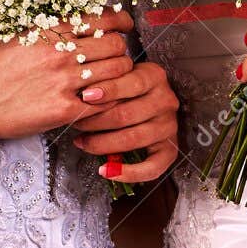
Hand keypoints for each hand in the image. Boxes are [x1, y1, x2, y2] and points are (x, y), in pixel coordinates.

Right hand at [0, 7, 137, 143]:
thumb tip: (64, 17)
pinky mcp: (64, 110)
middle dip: (122, 52)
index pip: (103, 19)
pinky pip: (104, 103)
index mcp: (50, 30)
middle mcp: (61, 52)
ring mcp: (64, 81)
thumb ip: (41, 25)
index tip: (125, 27)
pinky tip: (101, 103)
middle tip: (118, 59)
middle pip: (116, 46)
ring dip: (120, 77)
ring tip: (112, 82)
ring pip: (116, 73)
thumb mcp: (11, 33)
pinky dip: (109, 102)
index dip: (121, 22)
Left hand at [70, 60, 180, 182]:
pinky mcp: (170, 149)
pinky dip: (128, 173)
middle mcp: (166, 100)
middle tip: (76, 124)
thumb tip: (84, 96)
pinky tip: (106, 170)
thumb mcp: (119, 75)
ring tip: (83, 143)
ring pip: (132, 139)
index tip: (85, 96)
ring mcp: (169, 125)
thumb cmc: (126, 87)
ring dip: (102, 144)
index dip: (108, 90)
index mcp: (155, 77)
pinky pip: (152, 167)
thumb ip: (106, 80)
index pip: (132, 83)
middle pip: (127, 114)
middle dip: (95, 121)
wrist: (148, 99)